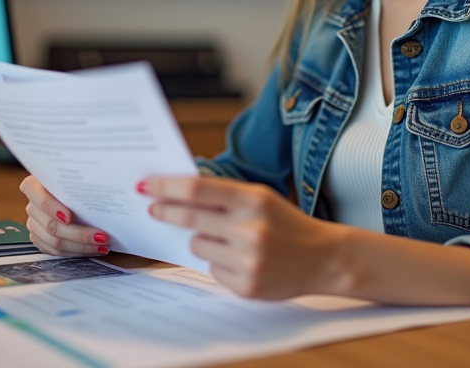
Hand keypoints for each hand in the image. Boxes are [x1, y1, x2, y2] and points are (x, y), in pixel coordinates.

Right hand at [20, 175, 109, 255]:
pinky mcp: (39, 238)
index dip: (52, 208)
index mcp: (35, 185)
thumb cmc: (75, 179)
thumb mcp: (77, 173)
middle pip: (52, 226)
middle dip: (79, 234)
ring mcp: (34, 224)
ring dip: (81, 246)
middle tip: (101, 236)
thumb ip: (85, 179)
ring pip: (54, 242)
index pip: (39, 198)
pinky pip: (55, 251)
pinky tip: (92, 248)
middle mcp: (32, 206)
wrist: (67, 188)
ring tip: (102, 245)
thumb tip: (116, 184)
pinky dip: (75, 251)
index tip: (69, 216)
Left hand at [142, 175, 346, 299]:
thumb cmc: (286, 223)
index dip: (166, 186)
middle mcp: (250, 229)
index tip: (146, 185)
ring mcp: (248, 260)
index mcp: (254, 200)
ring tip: (228, 240)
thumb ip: (225, 194)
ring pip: (197, 245)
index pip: (197, 190)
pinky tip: (241, 260)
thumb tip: (177, 192)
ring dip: (201, 240)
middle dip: (166, 212)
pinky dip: (218, 262)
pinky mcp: (246, 286)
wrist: (323, 258)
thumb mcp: (261, 198)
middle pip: (189, 218)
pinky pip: (211, 269)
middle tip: (153, 208)